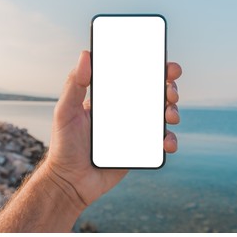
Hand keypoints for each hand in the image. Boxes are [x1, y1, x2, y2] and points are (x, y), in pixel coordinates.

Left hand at [45, 51, 181, 210]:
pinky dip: (169, 139)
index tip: (165, 64)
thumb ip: (74, 84)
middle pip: (153, 95)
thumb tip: (85, 55)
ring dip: (172, 111)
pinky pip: (159, 141)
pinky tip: (167, 142)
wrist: (70, 182)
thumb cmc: (64, 146)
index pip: (134, 78)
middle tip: (171, 92)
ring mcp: (133, 131)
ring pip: (161, 116)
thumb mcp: (65, 112)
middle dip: (169, 89)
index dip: (153, 69)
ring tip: (170, 115)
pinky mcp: (139, 149)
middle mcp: (124, 112)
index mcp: (110, 99)